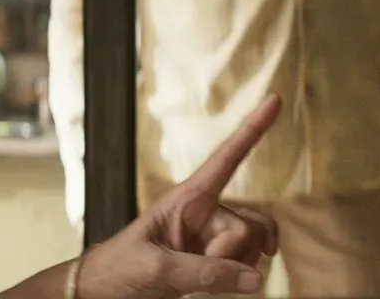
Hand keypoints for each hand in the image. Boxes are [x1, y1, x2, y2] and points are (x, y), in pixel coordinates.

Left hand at [76, 95, 283, 297]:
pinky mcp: (216, 261)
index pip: (227, 158)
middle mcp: (206, 213)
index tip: (275, 99)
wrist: (103, 294)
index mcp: (188, 199)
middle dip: (231, 253)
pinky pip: (249, 264)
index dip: (252, 129)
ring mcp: (213, 238)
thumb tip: (254, 279)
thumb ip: (205, 273)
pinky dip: (242, 277)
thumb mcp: (156, 268)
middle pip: (249, 224)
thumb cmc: (119, 269)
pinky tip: (223, 285)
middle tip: (192, 270)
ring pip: (254, 245)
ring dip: (237, 267)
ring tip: (198, 280)